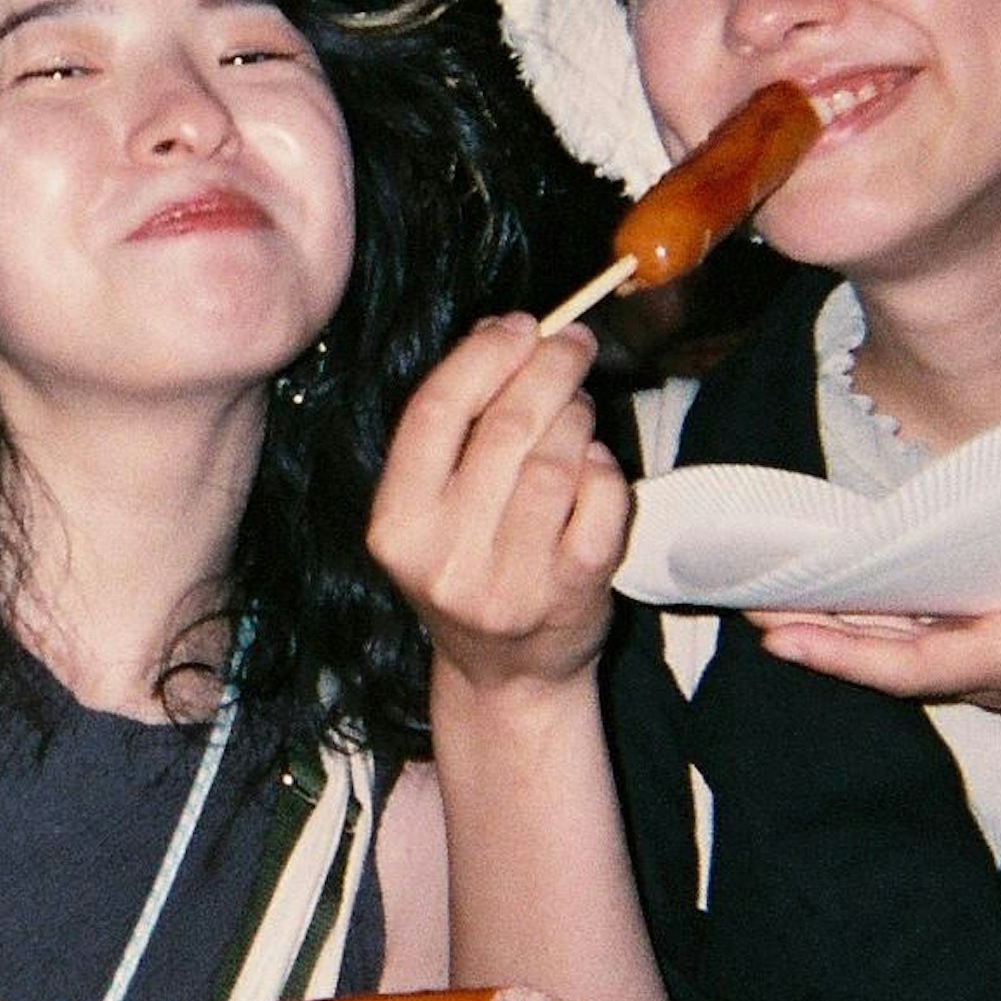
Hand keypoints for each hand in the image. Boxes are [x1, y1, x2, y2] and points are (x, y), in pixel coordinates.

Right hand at [370, 316, 632, 692]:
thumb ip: (455, 427)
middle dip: (547, 368)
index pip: (435, 413)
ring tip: (578, 406)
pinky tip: (593, 463)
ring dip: (576, 415)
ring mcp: (510, 580)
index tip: (518, 325)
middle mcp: (444, 558)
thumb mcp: (434, 508)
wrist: (507, 676)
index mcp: (396, 526)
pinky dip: (604, 467)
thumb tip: (499, 331)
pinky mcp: (571, 592)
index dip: (483, 356)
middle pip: (506, 427)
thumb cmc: (471, 568)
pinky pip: (600, 499)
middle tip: (571, 343)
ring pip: (557, 459)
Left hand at [749, 455, 1000, 760]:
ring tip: (773, 596)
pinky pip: (923, 644)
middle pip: (883, 660)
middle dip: (814, 636)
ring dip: (838, 628)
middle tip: (745, 606)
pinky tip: (850, 596)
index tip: (784, 637)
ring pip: (898, 652)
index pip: (910, 665)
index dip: (843, 653)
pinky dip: (878, 624)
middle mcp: (991, 671)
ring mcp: (993, 670)